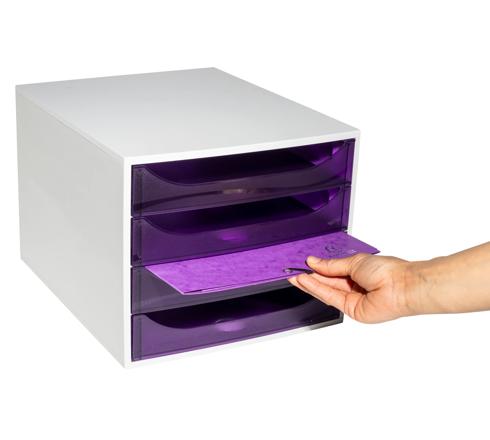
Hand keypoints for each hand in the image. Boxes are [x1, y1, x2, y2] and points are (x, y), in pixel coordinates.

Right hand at [288, 254, 413, 322]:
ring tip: (296, 277)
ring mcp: (353, 299)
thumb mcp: (354, 262)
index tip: (304, 264)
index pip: (332, 271)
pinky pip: (331, 298)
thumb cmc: (387, 271)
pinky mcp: (352, 310)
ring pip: (327, 291)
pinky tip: (307, 282)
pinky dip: (317, 290)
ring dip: (310, 284)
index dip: (317, 269)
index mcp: (358, 272)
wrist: (401, 286)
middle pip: (327, 282)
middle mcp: (355, 286)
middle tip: (294, 272)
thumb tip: (315, 262)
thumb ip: (331, 265)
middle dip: (310, 277)